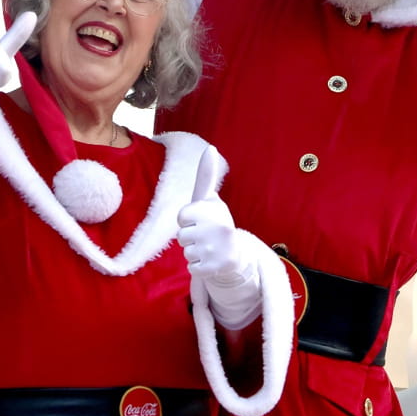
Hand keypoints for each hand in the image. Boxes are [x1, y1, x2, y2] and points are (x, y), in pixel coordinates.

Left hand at [177, 146, 248, 279]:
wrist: (234, 253)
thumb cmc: (215, 221)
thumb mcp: (210, 199)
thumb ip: (206, 175)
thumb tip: (211, 147)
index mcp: (213, 210)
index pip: (181, 217)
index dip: (188, 220)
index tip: (201, 220)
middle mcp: (217, 228)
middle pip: (181, 236)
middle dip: (190, 238)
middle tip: (206, 237)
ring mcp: (216, 249)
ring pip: (186, 252)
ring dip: (194, 253)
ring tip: (208, 249)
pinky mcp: (215, 268)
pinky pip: (192, 268)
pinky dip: (199, 267)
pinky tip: (211, 261)